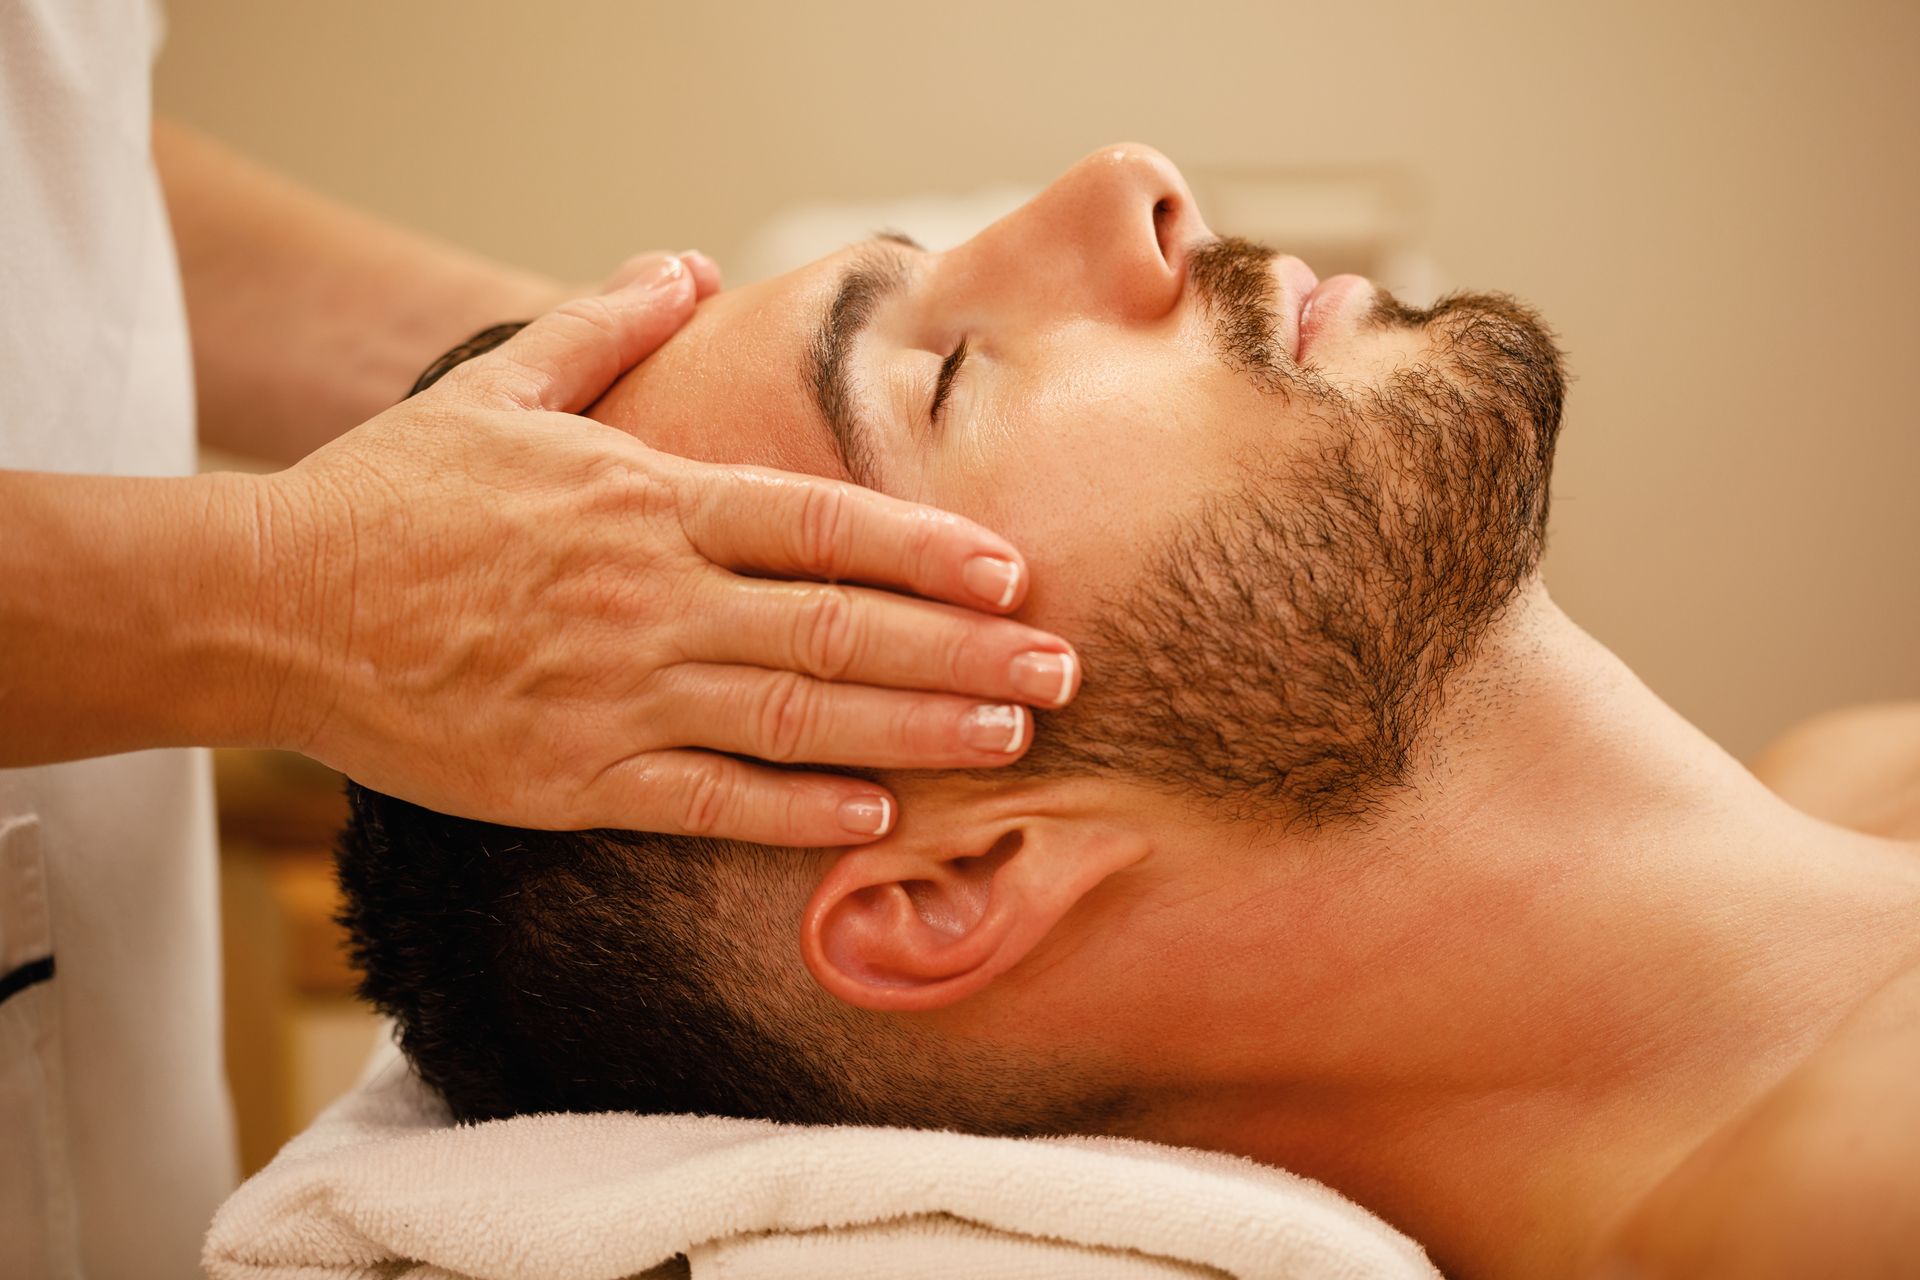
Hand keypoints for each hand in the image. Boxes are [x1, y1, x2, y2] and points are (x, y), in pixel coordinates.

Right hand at [252, 254, 1079, 843]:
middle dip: (964, 648)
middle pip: (839, 628)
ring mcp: (616, 694)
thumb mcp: (496, 387)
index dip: (926, 547)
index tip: (1013, 568)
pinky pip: (709, 801)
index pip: (819, 523)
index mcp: (645, 500)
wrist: (270, 604)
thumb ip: (602, 326)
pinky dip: (798, 813)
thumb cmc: (388, 496)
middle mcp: (650, 599)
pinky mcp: (572, 778)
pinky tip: (879, 816)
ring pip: (797, 719)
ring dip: (916, 727)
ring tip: (1010, 734)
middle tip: (1063, 669)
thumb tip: (684, 268)